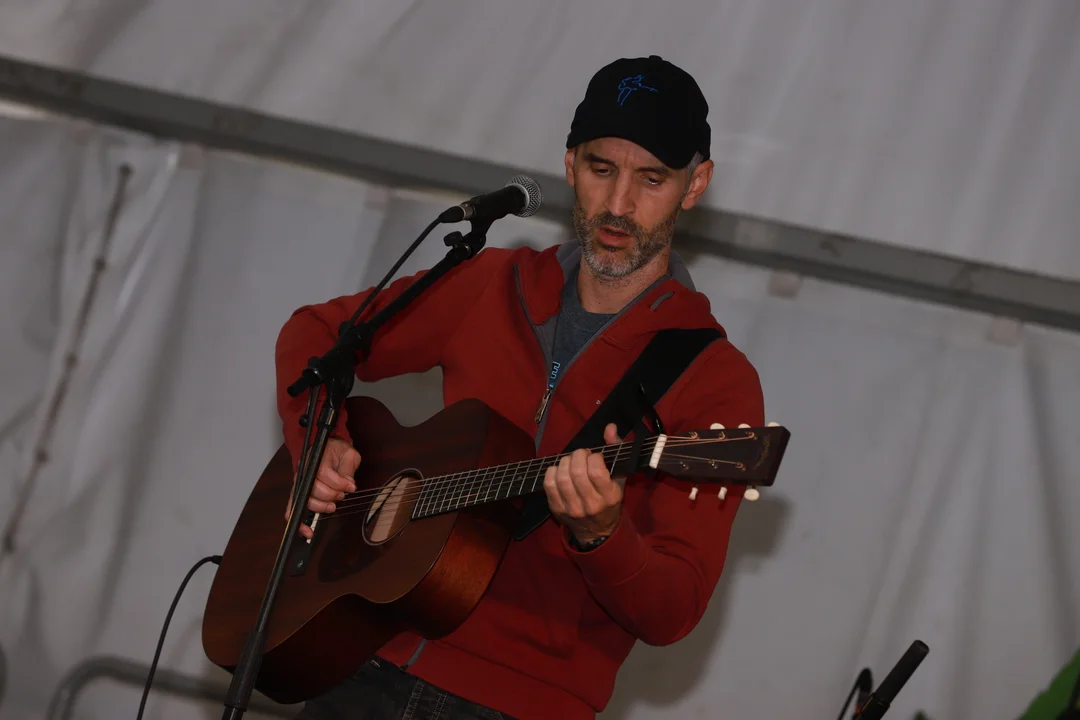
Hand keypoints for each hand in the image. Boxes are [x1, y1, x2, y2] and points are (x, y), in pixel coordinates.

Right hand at [286, 436, 360, 538]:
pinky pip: (293, 509)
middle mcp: (304, 471)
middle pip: (313, 488)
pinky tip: (307, 531)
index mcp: (316, 457)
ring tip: (332, 506)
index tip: (350, 487)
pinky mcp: (299, 493)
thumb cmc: (338, 452)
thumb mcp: (349, 454)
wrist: (329, 449)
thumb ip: (348, 469)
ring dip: (320, 507)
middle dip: (330, 495)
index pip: (323, 472)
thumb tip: (349, 484)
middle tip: (341, 495)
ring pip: (304, 500)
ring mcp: (299, 483)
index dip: (337, 483)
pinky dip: (299, 522)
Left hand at [543, 423, 624, 544]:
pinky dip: (551, 472)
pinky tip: (559, 469)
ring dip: (564, 462)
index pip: (596, 471)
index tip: (594, 456)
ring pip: (562, 478)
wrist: (596, 530)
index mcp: (609, 496)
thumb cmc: (609, 500)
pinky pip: (549, 486)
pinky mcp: (557, 510)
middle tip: (580, 455)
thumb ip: (616, 449)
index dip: (593, 457)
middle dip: (577, 456)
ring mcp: (572, 509)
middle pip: (577, 473)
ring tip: (570, 461)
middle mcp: (591, 504)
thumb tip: (610, 427)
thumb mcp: (619, 477)